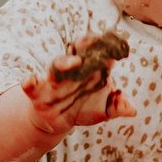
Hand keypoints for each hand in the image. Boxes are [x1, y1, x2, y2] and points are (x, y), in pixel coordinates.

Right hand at [21, 38, 138, 133]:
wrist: (60, 121)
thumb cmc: (84, 109)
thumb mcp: (103, 110)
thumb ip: (117, 107)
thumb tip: (132, 109)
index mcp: (91, 69)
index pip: (101, 52)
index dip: (109, 47)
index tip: (120, 44)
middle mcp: (72, 69)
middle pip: (79, 51)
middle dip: (86, 44)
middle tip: (95, 41)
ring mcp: (55, 79)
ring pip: (57, 64)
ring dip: (65, 62)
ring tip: (75, 62)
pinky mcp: (38, 91)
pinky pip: (31, 84)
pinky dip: (29, 81)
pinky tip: (29, 81)